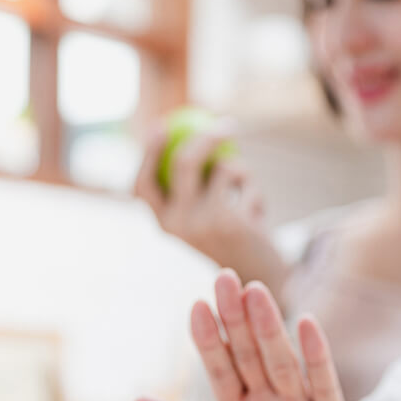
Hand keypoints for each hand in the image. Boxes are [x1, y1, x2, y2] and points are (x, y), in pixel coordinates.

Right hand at [133, 128, 286, 295]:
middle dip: (205, 137)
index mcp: (162, 223)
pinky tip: (256, 209)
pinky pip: (242, 179)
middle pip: (182, 163)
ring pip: (222, 167)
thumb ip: (188, 185)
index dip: (146, 153)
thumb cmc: (229, 236)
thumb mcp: (202, 213)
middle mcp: (176, 224)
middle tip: (226, 125)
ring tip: (244, 192)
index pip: (142, 184)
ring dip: (239, 170)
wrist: (259, 275)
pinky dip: (252, 186)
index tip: (161, 125)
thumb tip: (181, 134)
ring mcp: (201, 222)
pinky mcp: (229, 220)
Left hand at [134, 269, 381, 400]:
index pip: (220, 368)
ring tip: (254, 290)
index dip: (209, 338)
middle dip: (235, 316)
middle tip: (223, 277)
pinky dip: (316, 356)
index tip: (196, 305)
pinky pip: (324, 386)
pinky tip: (306, 324)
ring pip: (281, 362)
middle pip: (249, 354)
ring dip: (268, 327)